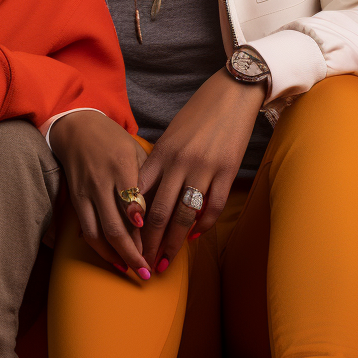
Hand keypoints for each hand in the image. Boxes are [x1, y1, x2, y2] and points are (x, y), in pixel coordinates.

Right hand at [49, 111, 150, 276]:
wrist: (77, 129)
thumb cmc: (114, 141)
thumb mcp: (136, 152)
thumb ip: (148, 180)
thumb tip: (164, 211)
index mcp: (122, 167)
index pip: (134, 205)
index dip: (144, 230)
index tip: (156, 248)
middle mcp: (101, 183)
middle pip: (115, 227)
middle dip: (132, 254)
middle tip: (146, 272)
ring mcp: (85, 193)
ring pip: (97, 233)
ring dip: (114, 256)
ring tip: (130, 270)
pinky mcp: (75, 200)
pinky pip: (86, 230)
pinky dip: (99, 247)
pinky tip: (112, 258)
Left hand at [138, 68, 263, 269]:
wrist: (232, 93)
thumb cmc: (198, 114)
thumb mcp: (171, 136)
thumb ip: (159, 163)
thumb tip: (145, 194)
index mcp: (161, 153)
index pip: (139, 195)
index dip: (131, 224)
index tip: (125, 242)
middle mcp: (179, 163)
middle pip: (158, 212)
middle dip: (149, 243)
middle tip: (143, 264)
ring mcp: (204, 168)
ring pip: (183, 216)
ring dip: (173, 243)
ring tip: (166, 262)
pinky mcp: (227, 170)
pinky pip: (212, 206)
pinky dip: (203, 225)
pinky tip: (195, 237)